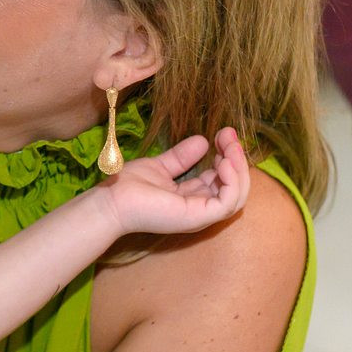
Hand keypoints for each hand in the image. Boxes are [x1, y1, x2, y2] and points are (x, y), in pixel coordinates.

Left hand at [99, 128, 250, 235]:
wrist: (112, 199)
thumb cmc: (130, 185)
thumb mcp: (161, 166)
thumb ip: (181, 157)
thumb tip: (202, 140)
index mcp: (192, 198)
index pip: (221, 179)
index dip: (227, 156)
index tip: (223, 134)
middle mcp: (200, 208)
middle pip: (234, 186)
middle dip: (236, 158)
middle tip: (229, 134)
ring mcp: (201, 215)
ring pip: (237, 195)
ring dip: (239, 167)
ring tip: (229, 145)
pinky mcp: (199, 217)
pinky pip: (228, 202)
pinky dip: (233, 181)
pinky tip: (224, 161)